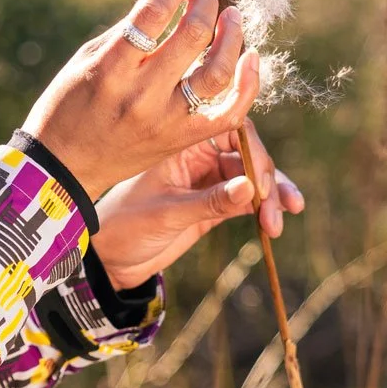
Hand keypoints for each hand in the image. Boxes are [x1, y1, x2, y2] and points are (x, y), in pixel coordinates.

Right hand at [22, 0, 261, 199]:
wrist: (66, 167)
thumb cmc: (69, 106)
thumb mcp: (86, 61)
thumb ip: (127, 33)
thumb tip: (169, 1)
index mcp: (110, 68)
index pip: (152, 14)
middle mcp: (141, 94)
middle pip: (191, 37)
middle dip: (204, 4)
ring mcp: (165, 120)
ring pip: (216, 72)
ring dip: (231, 37)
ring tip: (231, 17)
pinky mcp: (182, 140)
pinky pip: (228, 112)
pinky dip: (247, 84)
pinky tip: (251, 57)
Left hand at [89, 120, 305, 288]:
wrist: (108, 258)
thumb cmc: (125, 227)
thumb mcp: (165, 213)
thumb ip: (208, 202)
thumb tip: (250, 188)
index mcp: (179, 143)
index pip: (229, 128)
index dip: (252, 150)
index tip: (260, 181)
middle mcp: (196, 155)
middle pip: (247, 154)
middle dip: (267, 179)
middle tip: (273, 207)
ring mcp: (207, 179)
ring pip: (252, 178)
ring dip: (272, 197)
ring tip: (278, 223)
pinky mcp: (213, 204)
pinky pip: (247, 200)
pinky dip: (264, 209)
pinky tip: (276, 223)